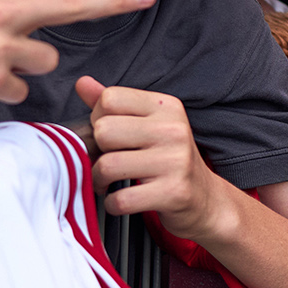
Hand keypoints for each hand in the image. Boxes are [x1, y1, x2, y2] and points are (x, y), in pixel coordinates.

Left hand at [79, 75, 230, 239]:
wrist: (205, 198)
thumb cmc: (168, 158)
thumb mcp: (147, 124)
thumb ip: (115, 105)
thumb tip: (82, 83)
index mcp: (165, 106)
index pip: (109, 99)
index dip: (99, 120)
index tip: (110, 137)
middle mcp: (173, 129)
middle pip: (104, 130)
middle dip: (98, 151)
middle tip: (109, 161)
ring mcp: (175, 161)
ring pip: (108, 166)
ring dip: (99, 180)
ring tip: (109, 182)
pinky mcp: (173, 192)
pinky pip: (120, 199)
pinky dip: (112, 204)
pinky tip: (122, 200)